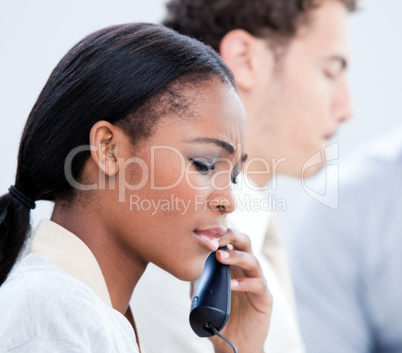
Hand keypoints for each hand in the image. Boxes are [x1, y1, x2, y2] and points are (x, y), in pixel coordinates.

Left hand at [209, 229, 271, 352]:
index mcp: (232, 264)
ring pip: (252, 261)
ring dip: (236, 257)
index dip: (220, 233)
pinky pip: (258, 285)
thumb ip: (198, 279)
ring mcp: (256, 281)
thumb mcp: (204, 295)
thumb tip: (186, 265)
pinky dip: (245, 283)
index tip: (205, 231)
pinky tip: (232, 285)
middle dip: (231, 236)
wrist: (233, 342)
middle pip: (244, 242)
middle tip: (216, 239)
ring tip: (221, 257)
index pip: (229, 241)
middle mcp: (245, 269)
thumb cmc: (219, 316)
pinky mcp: (264, 298)